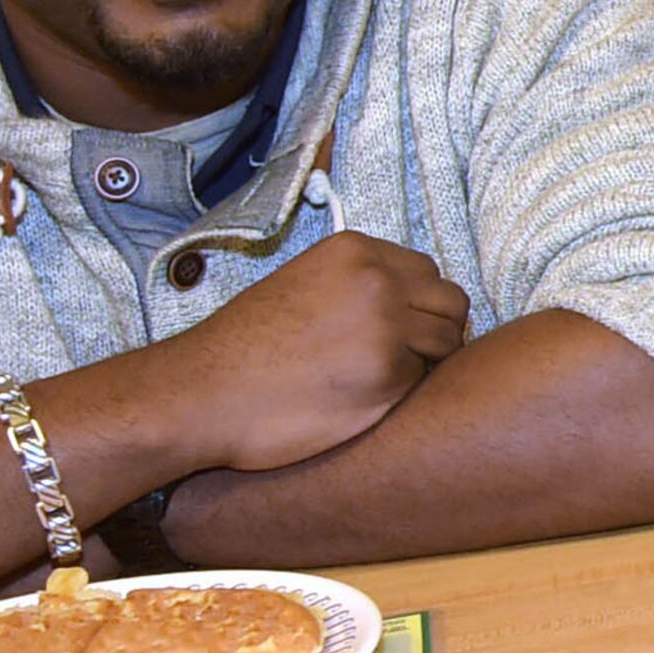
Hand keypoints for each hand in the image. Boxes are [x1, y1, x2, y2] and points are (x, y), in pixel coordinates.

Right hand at [148, 234, 472, 472]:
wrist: (202, 393)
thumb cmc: (245, 347)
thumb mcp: (305, 284)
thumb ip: (359, 283)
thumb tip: (411, 297)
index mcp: (356, 251)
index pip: (427, 273)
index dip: (418, 305)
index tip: (396, 328)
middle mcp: (379, 280)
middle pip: (451, 303)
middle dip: (434, 331)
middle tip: (400, 359)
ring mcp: (388, 326)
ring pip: (447, 342)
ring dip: (424, 363)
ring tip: (376, 380)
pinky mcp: (388, 375)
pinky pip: (422, 382)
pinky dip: (402, 395)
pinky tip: (360, 401)